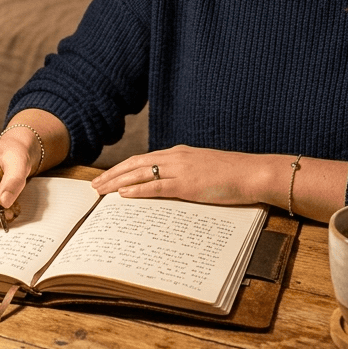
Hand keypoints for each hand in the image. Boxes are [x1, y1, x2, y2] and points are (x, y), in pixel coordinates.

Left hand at [91, 145, 273, 205]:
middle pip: (135, 164)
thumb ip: (187, 173)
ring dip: (117, 182)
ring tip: (101, 191)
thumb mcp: (205, 168)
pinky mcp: (187, 185)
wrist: (252, 172)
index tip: (109, 176)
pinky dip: (137, 190)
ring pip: (140, 174)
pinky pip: (156, 187)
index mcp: (180, 153)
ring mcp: (181, 170)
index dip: (123, 167)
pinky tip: (123, 195)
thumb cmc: (234, 174)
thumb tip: (173, 184)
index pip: (144, 159)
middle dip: (113, 174)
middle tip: (95, 185)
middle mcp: (176, 157)